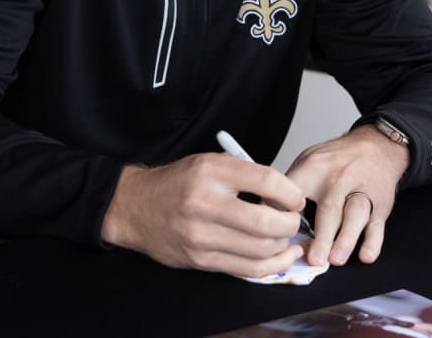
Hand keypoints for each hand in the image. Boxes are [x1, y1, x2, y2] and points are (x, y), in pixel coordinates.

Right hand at [100, 154, 305, 276]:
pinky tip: (281, 256)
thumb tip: (285, 193)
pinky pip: (246, 268)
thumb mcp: (210, 163)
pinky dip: (271, 264)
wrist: (136, 207)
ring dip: (283, 246)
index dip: (290, 192)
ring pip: (259, 249)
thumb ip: (246, 174)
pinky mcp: (200, 260)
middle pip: (265, 222)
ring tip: (286, 237)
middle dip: (290, 223)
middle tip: (293, 220)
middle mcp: (204, 203)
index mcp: (210, 172)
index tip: (295, 198)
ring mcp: (200, 236)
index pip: (265, 181)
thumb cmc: (178, 183)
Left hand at [285, 124, 409, 266]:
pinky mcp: (380, 205)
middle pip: (329, 209)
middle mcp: (339, 179)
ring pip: (355, 215)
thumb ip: (291, 187)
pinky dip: (373, 242)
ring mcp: (361, 192)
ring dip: (346, 239)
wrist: (377, 146)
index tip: (278, 237)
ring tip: (335, 259)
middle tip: (313, 259)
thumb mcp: (309, 160)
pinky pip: (378, 224)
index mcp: (314, 169)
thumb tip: (269, 216)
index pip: (295, 193)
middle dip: (322, 237)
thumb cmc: (338, 159)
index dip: (285, 215)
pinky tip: (366, 255)